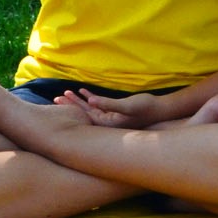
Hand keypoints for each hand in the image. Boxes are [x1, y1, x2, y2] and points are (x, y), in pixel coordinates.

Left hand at [53, 89, 167, 127]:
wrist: (161, 110)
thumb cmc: (146, 107)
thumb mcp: (127, 105)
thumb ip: (108, 104)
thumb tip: (91, 102)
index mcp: (108, 125)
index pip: (84, 116)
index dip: (71, 107)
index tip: (59, 99)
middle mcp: (107, 125)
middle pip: (84, 114)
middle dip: (70, 106)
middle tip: (56, 98)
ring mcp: (112, 120)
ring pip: (90, 110)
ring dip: (79, 102)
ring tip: (66, 94)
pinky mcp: (116, 114)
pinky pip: (100, 107)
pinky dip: (91, 99)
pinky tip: (84, 93)